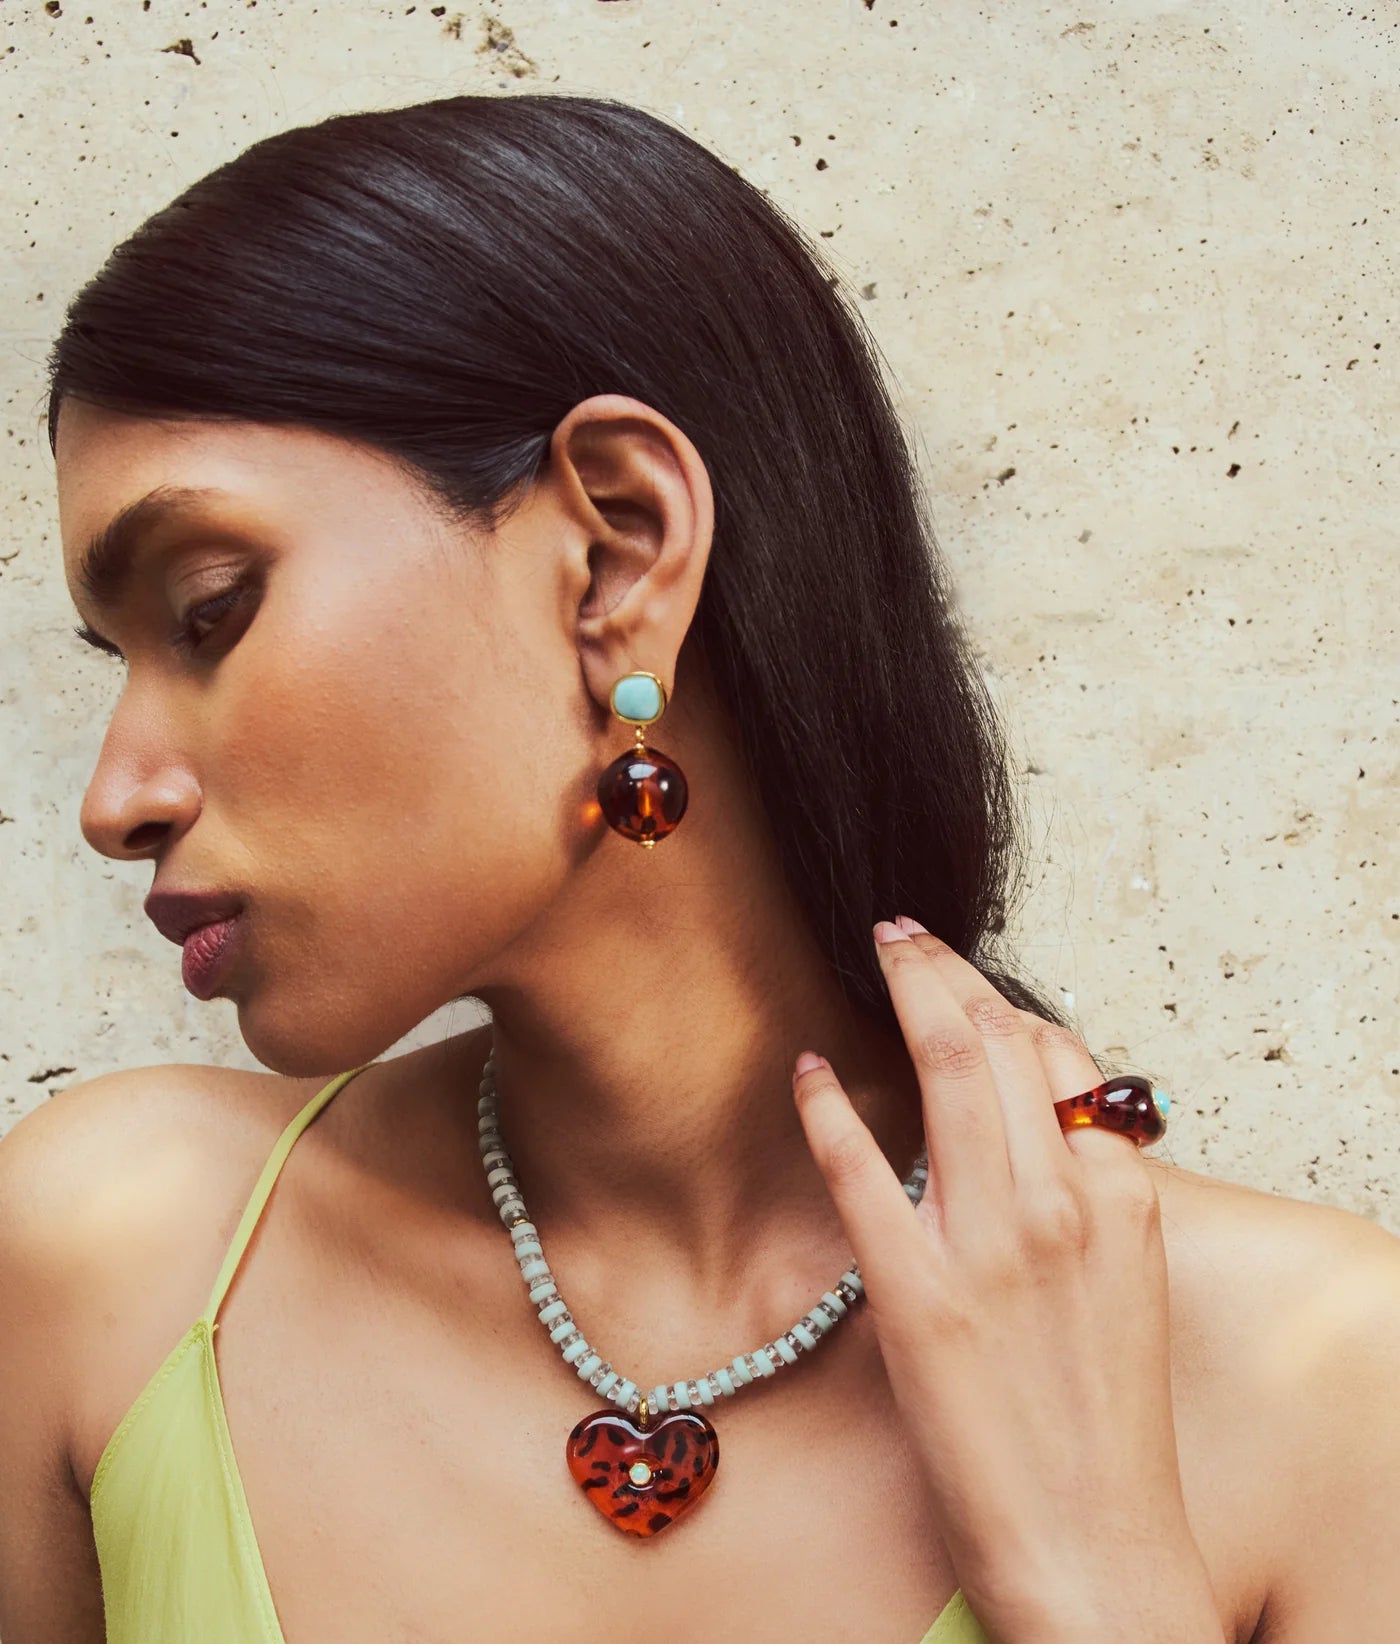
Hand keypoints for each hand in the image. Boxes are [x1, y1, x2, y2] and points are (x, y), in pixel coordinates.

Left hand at [792, 917, 1224, 1642]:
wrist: (1096, 1546)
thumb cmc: (1108, 1421)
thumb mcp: (1127, 1285)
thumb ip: (1088, 1195)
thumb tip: (1035, 1122)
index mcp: (1121, 1199)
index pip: (1059, 1059)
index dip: (1004, 999)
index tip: (964, 973)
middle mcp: (1060, 1204)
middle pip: (998, 1043)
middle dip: (945, 968)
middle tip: (902, 928)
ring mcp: (989, 1247)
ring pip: (946, 1077)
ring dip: (906, 995)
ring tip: (876, 951)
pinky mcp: (918, 1298)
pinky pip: (865, 1174)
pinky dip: (832, 1111)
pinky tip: (810, 1070)